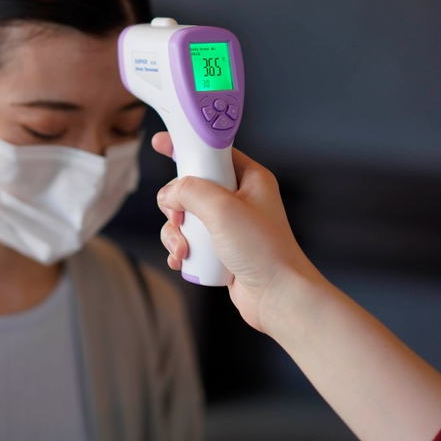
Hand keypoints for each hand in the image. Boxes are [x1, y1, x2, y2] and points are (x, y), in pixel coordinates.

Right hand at [152, 132, 321, 332]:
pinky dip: (180, 249)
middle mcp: (240, 199)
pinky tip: (182, 261)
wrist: (278, 297)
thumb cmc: (263, 251)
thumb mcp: (222, 209)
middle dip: (176, 205)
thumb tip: (169, 194)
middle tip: (178, 217)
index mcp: (249, 178)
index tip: (161, 143)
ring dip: (175, 232)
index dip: (186, 147)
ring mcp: (229, 225)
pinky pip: (189, 240)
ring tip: (183, 249)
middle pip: (191, 186)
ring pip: (185, 216)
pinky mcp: (220, 249)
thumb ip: (189, 190)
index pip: (212, 152)